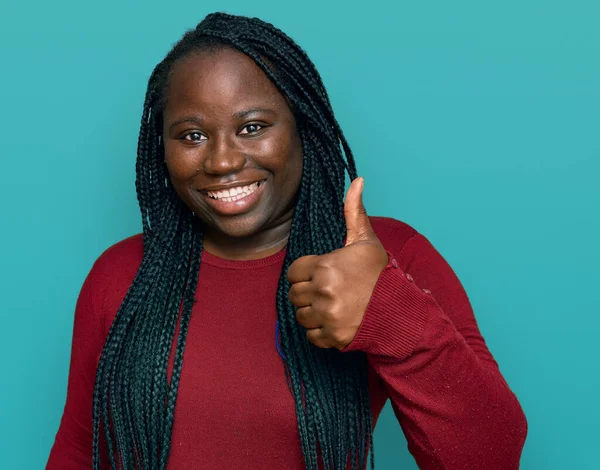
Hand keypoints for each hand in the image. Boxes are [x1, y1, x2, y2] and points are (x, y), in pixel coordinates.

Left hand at [287, 177, 388, 348]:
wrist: (400, 310)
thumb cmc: (380, 274)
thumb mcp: (366, 240)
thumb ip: (354, 211)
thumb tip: (357, 179)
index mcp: (325, 266)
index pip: (293, 272)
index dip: (305, 274)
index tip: (321, 275)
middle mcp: (323, 291)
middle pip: (294, 295)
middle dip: (307, 293)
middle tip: (327, 292)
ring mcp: (327, 316)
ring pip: (301, 316)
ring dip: (312, 313)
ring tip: (331, 307)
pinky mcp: (332, 337)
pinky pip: (311, 336)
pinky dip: (320, 332)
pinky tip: (335, 322)